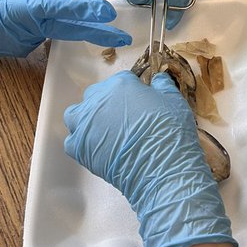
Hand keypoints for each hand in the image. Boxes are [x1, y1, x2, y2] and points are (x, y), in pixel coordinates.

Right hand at [0, 0, 129, 56]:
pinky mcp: (19, 50)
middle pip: (68, 28)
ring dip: (48, 15)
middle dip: (97, 33)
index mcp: (21, 10)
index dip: (85, 10)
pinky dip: (33, 23)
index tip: (107, 13)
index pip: (60, 9)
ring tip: (17, 2)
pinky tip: (13, 16)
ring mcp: (22, 43)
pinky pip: (36, 32)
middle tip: (122, 37)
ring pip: (49, 25)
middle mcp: (26, 30)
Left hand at [64, 71, 234, 246]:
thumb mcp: (174, 101)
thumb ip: (163, 85)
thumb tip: (159, 78)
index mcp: (120, 84)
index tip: (140, 103)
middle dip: (108, 103)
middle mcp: (98, 99)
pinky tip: (97, 149)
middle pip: (97, 95)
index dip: (133, 91)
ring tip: (103, 131)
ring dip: (87, 119)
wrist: (160, 168)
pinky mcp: (78, 147)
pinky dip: (81, 143)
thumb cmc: (168, 131)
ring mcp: (85, 123)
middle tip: (124, 119)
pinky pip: (72, 140)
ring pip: (77, 114)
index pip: (123, 80)